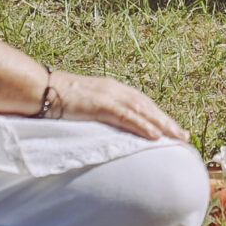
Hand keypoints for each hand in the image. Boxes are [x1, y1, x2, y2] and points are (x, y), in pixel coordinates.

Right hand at [54, 73, 188, 141]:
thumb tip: (109, 126)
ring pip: (142, 111)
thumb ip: (100, 111)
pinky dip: (142, 126)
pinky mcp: (99, 105)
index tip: (173, 128)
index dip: (159, 115)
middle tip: (184, 136)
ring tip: (177, 137)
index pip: (142, 103)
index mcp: (113, 88)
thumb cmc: (59, 98)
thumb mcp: (85, 104)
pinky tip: (155, 136)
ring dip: (161, 125)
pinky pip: (126, 117)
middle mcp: (115, 89)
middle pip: (147, 106)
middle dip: (167, 121)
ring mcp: (108, 96)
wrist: (40, 89)